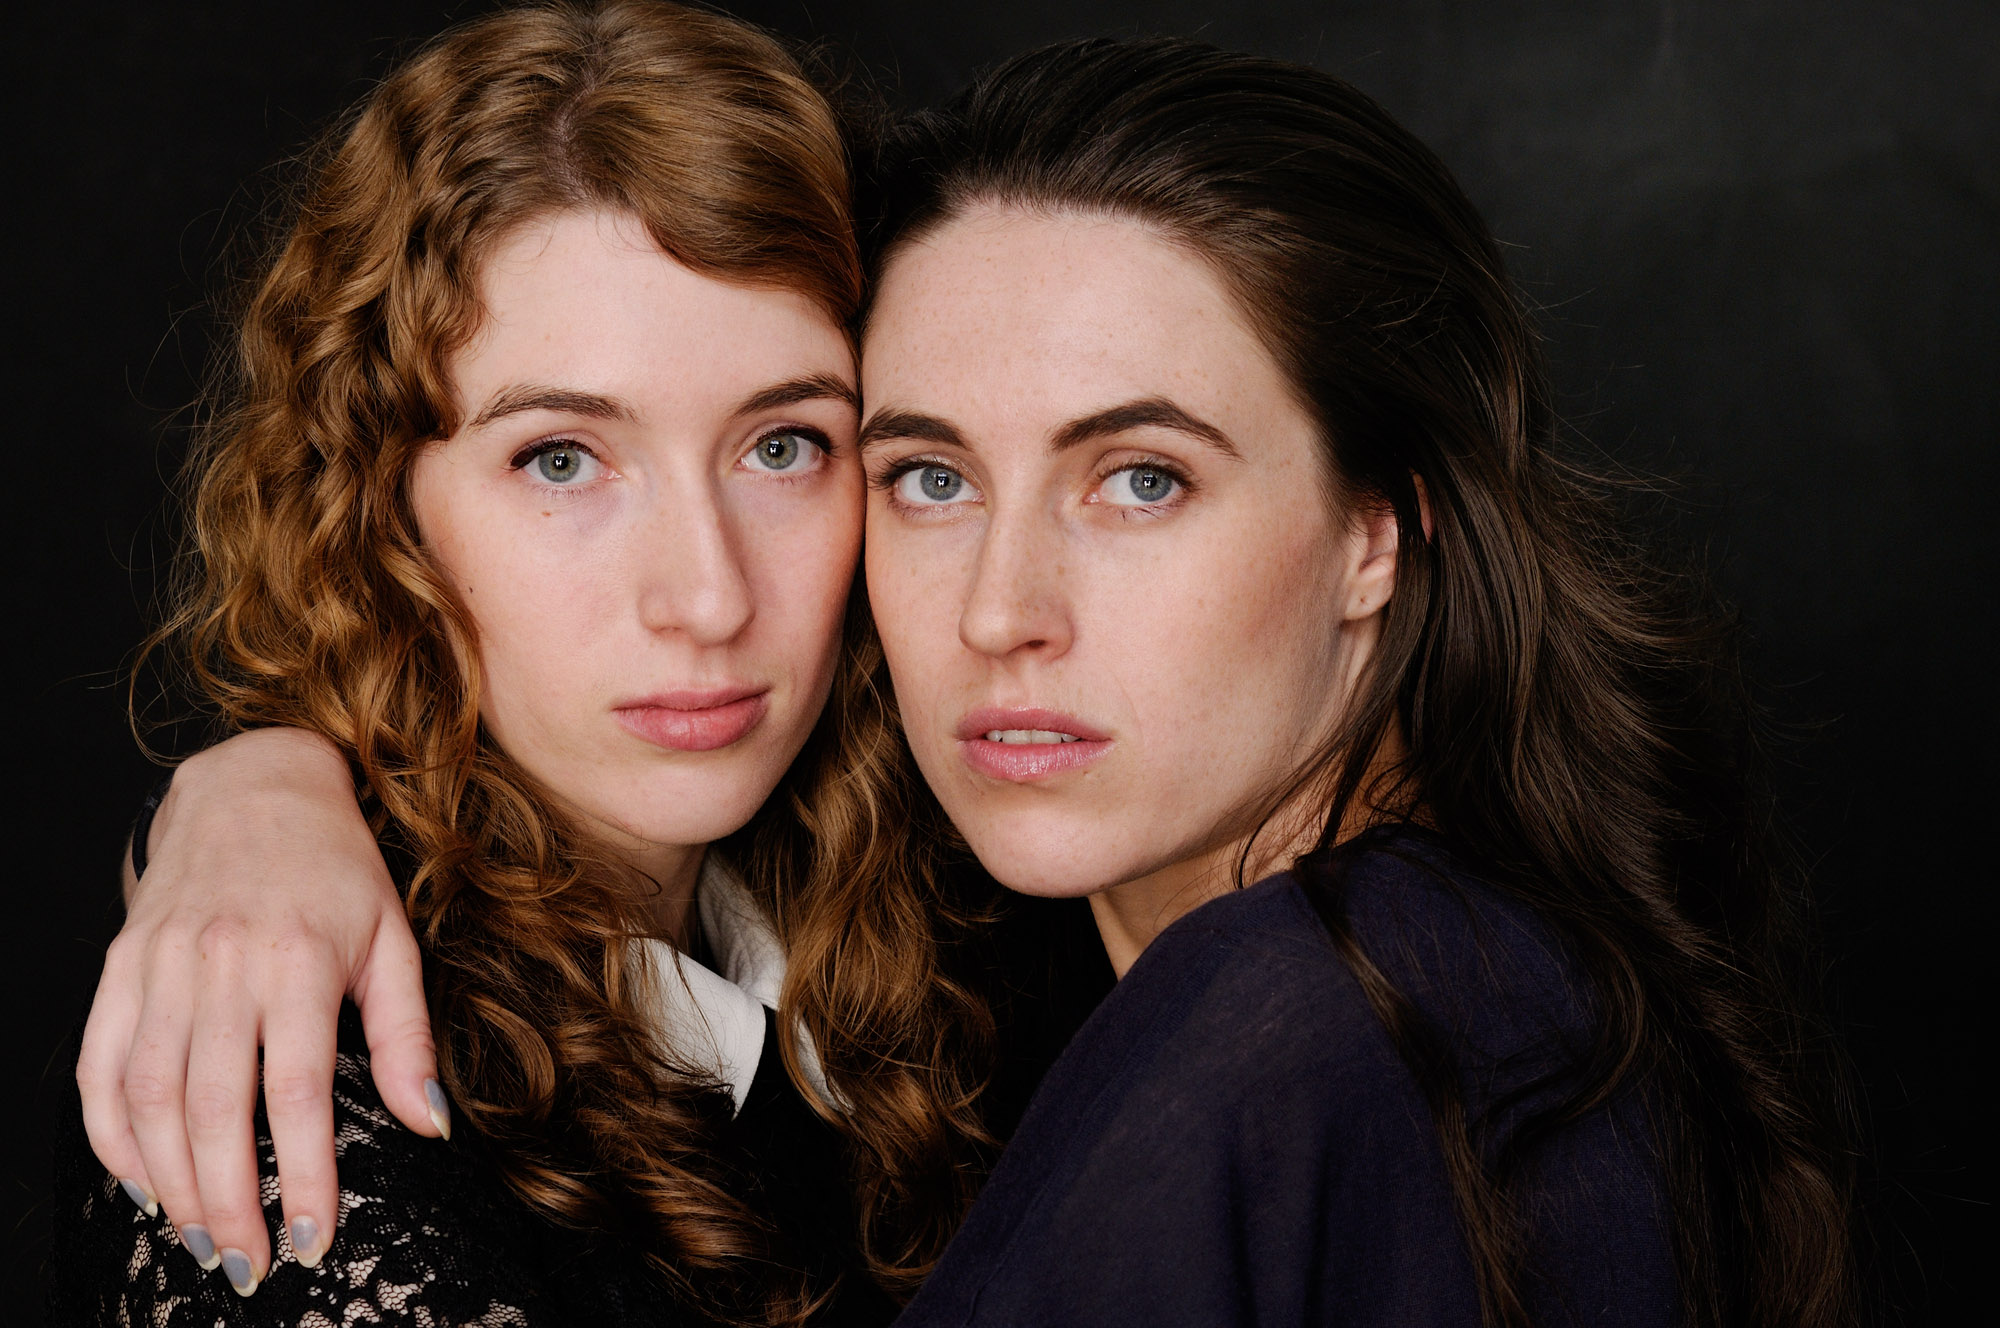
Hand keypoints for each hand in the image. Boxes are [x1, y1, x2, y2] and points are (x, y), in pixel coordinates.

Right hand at [75, 728, 440, 1294]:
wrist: (255, 787)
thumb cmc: (338, 869)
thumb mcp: (393, 940)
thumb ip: (407, 1036)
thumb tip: (431, 1124)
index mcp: (298, 962)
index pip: (296, 1095)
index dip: (302, 1177)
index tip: (313, 1238)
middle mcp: (221, 967)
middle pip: (213, 1111)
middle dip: (229, 1202)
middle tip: (248, 1265)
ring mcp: (160, 968)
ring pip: (149, 1099)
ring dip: (170, 1183)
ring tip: (201, 1239)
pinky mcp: (120, 969)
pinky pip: (101, 1067)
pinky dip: (113, 1135)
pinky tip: (143, 1181)